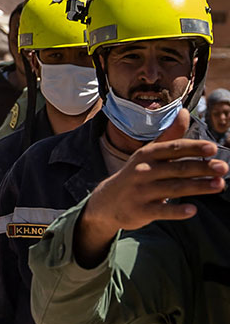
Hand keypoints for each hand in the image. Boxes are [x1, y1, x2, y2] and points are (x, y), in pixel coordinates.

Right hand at [76, 110, 226, 265]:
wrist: (106, 202)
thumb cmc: (136, 175)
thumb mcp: (148, 154)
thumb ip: (169, 136)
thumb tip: (184, 112)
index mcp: (147, 155)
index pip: (173, 149)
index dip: (193, 148)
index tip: (213, 148)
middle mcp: (143, 171)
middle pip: (177, 169)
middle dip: (202, 168)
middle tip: (223, 168)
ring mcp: (141, 192)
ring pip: (173, 188)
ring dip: (198, 187)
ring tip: (219, 185)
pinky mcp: (140, 211)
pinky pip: (161, 211)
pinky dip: (176, 211)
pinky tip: (192, 210)